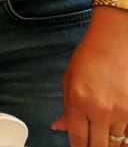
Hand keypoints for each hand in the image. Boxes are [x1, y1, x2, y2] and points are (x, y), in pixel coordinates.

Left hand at [55, 10, 127, 144]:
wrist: (115, 42)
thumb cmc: (89, 58)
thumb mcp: (68, 81)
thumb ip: (66, 110)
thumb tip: (58, 128)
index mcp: (78, 103)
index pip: (77, 140)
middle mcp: (101, 110)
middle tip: (90, 143)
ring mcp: (122, 112)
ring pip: (117, 143)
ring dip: (110, 143)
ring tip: (103, 135)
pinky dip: (123, 136)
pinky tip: (116, 130)